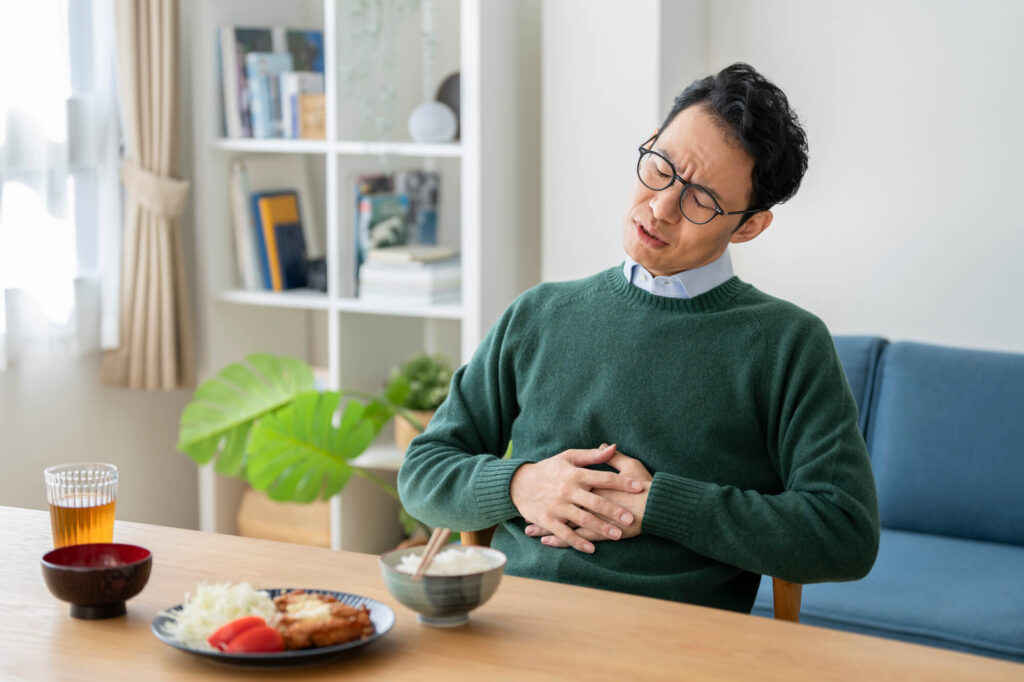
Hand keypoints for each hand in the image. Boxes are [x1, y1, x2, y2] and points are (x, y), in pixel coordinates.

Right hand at [509, 444, 644, 552]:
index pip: (603, 477)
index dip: (622, 482)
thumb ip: (592, 455)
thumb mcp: (569, 457)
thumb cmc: (549, 469)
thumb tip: (613, 447)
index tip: (640, 487)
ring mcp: (557, 506)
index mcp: (575, 473)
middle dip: (614, 510)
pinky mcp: (547, 519)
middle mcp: (567, 490)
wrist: (518, 483)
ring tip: (617, 535)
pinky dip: (577, 542)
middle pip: (595, 501)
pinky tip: (591, 549)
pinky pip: (565, 533)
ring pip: (582, 519)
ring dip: (600, 528)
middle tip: (631, 519)